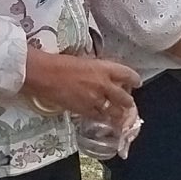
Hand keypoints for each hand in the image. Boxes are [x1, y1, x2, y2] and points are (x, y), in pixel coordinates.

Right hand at [21, 48, 139, 126]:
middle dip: (128, 102)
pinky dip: (103, 118)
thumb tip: (101, 74)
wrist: (44, 74)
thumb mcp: (83, 61)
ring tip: (119, 116)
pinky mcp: (85, 110)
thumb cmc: (59, 63)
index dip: (134, 80)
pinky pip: (100, 117)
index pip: (128, 75)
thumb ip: (96, 69)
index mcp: (104, 68)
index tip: (136, 82)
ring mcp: (96, 99)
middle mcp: (104, 84)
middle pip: (125, 98)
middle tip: (128, 103)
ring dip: (119, 114)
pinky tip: (103, 118)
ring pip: (115, 112)